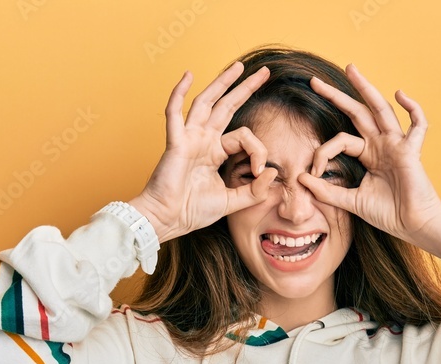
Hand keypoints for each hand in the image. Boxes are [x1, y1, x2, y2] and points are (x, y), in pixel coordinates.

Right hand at [131, 61, 277, 242]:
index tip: (260, 171)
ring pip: (206, 102)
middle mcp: (203, 140)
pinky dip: (178, 93)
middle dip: (245, 88)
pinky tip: (188, 75)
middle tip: (263, 72)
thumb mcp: (232, 202)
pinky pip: (174, 113)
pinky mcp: (175, 142)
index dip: (258, 150)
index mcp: (215, 152)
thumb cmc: (193, 211)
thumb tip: (273, 171)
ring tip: (238, 66)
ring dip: (222, 83)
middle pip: (227, 106)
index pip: (244, 137)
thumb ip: (254, 190)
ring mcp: (189, 138)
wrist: (168, 219)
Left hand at [298, 64, 440, 261]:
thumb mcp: (351, 202)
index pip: (339, 140)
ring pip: (380, 109)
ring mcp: (397, 144)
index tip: (312, 173)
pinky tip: (400, 94)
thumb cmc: (388, 214)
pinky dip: (413, 108)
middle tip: (315, 81)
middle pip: (357, 112)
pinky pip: (417, 125)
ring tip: (351, 69)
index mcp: (368, 154)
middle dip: (336, 96)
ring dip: (366, 88)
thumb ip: (327, 191)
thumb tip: (300, 179)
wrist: (413, 226)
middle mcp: (381, 144)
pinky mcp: (411, 151)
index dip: (322, 153)